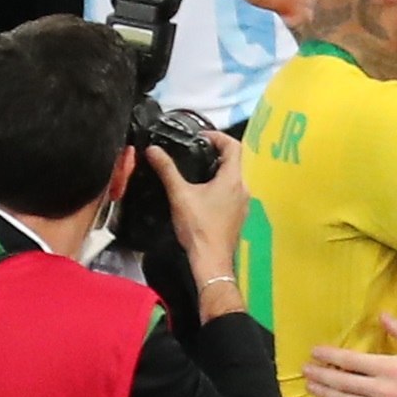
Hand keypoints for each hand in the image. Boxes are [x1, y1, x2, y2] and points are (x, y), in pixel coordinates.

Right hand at [150, 131, 247, 280]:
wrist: (211, 260)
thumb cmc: (198, 227)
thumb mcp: (179, 194)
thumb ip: (167, 169)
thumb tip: (153, 150)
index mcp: (232, 179)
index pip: (233, 145)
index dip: (217, 136)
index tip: (200, 137)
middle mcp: (243, 188)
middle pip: (234, 161)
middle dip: (216, 153)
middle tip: (195, 151)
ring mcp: (243, 203)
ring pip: (233, 178)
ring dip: (218, 170)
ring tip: (196, 170)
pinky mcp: (239, 215)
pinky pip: (232, 192)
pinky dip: (220, 186)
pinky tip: (203, 193)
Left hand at [304, 315, 396, 396]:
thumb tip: (382, 315)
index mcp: (389, 368)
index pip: (351, 361)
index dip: (330, 355)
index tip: (315, 351)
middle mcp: (381, 390)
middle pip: (342, 382)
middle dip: (321, 375)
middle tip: (304, 370)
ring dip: (325, 394)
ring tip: (310, 387)